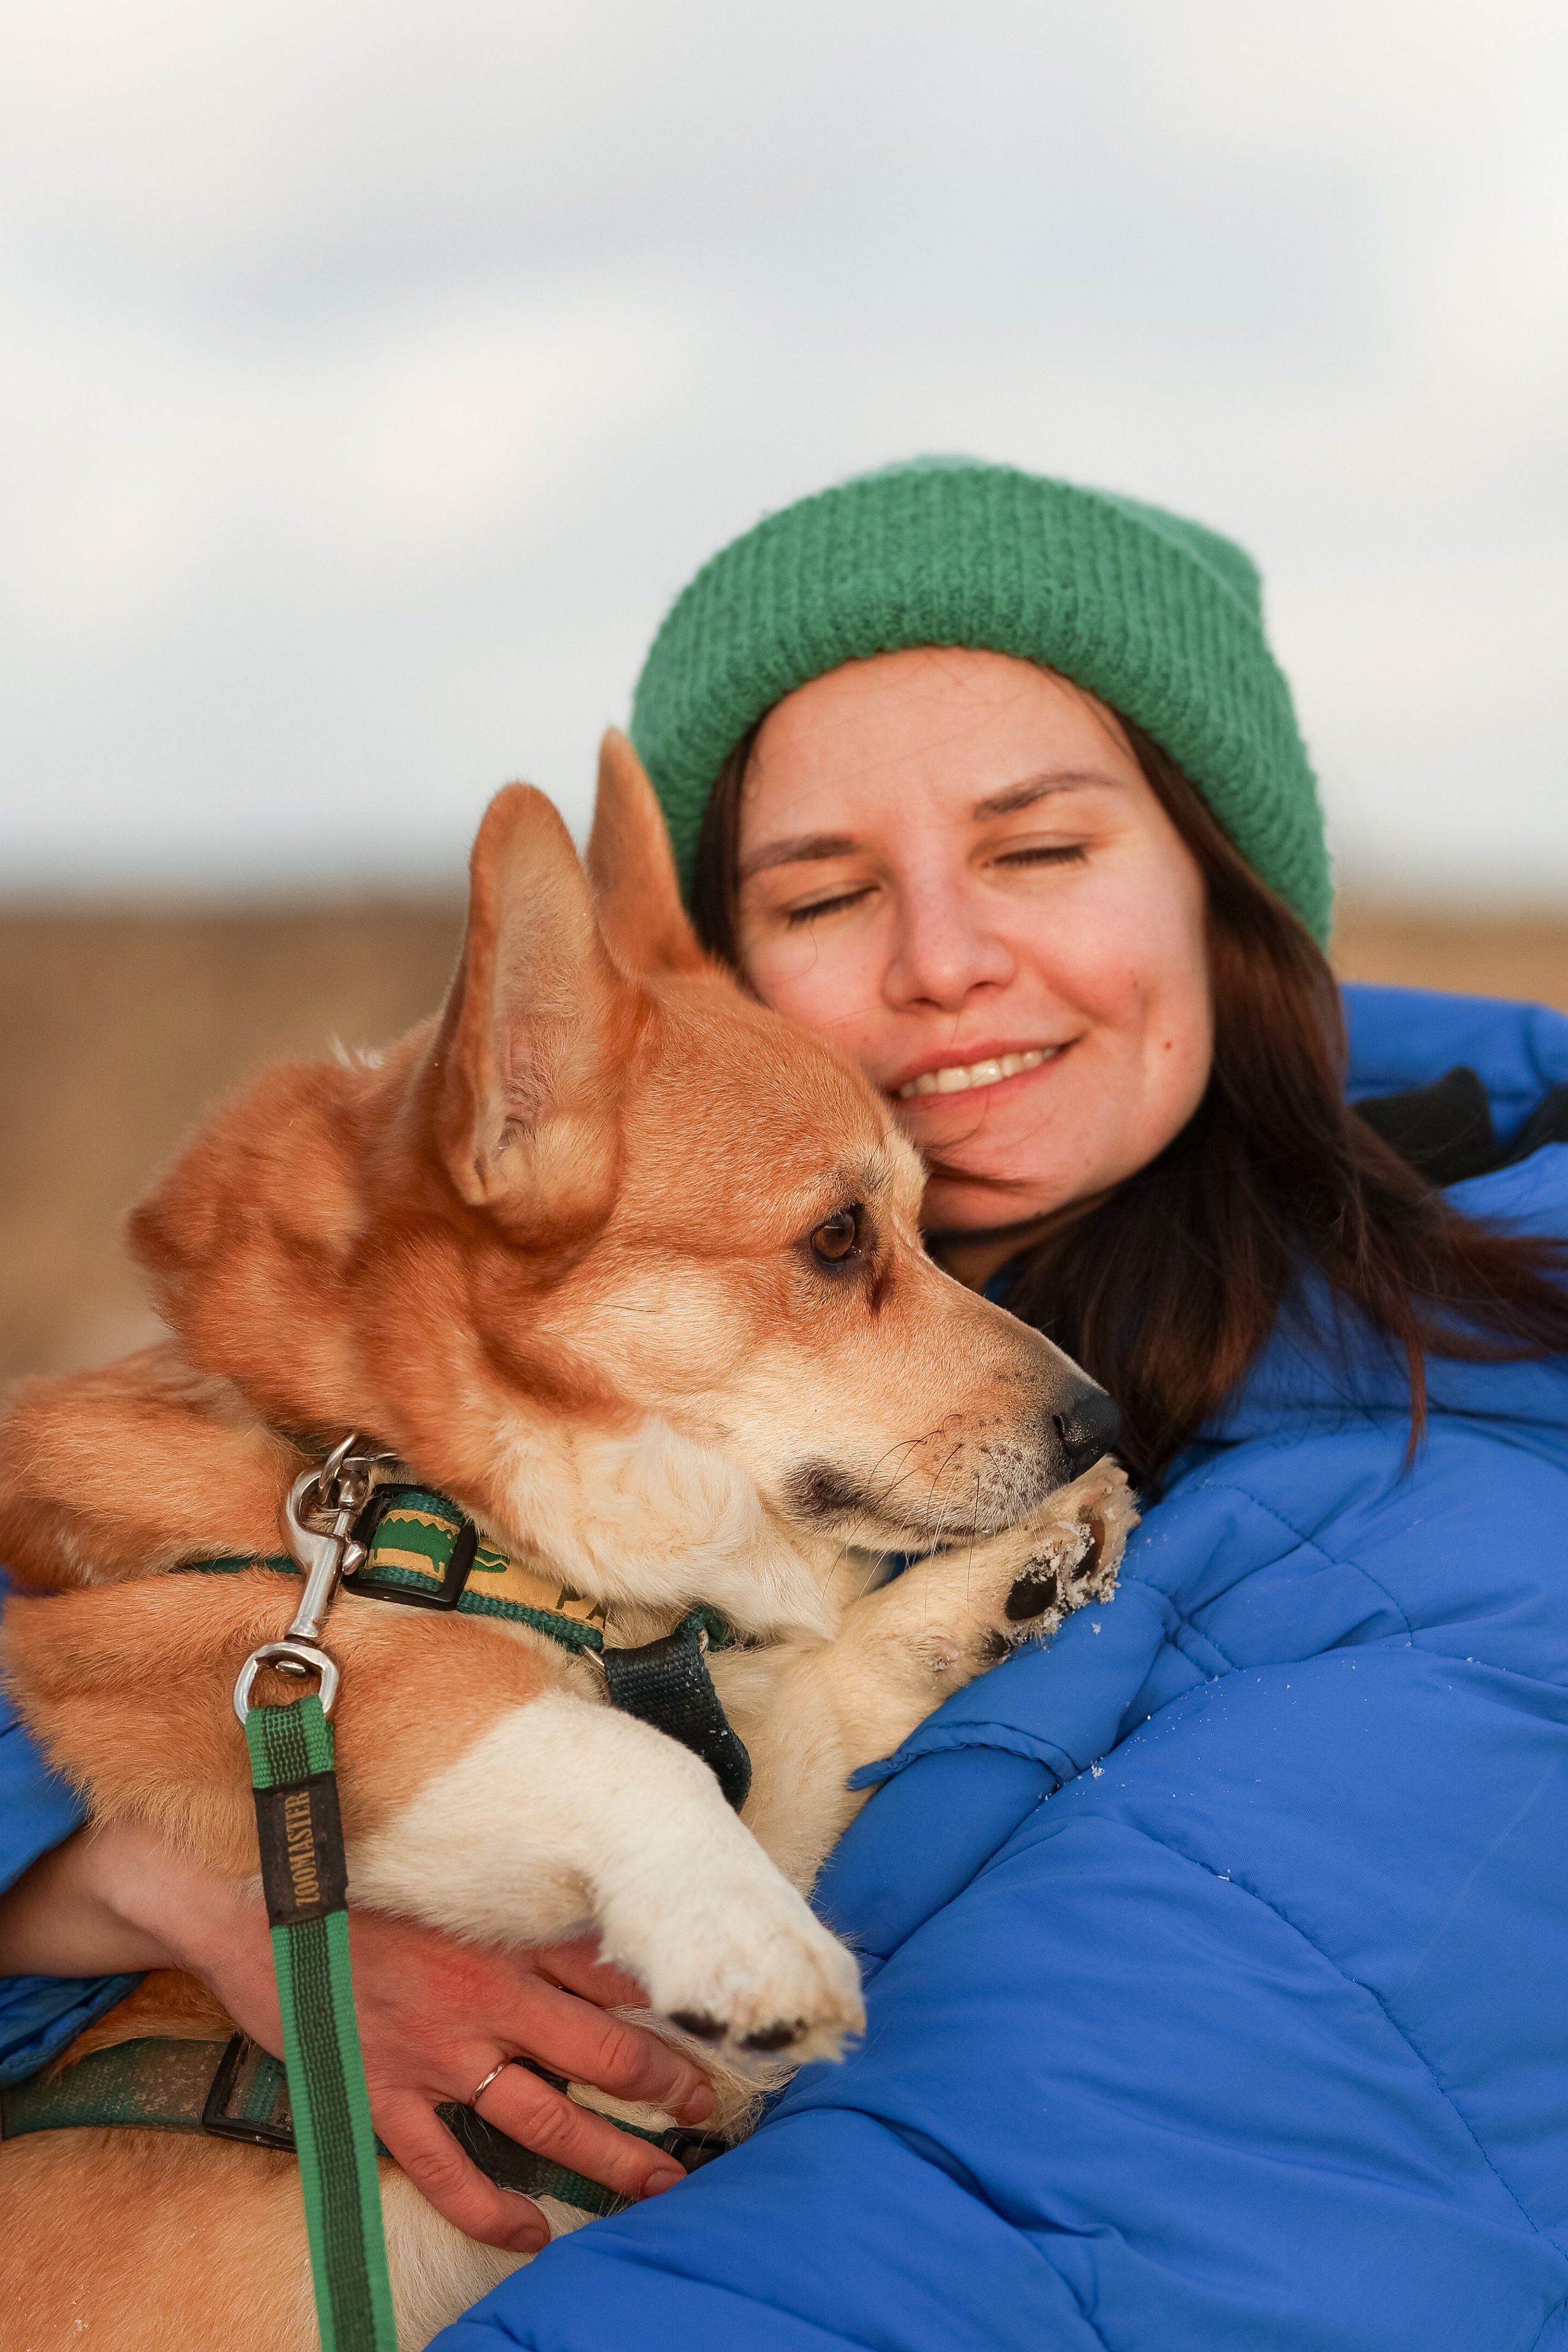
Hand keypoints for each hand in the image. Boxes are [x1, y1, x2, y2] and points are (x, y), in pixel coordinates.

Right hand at [0, 1821, 713, 2252]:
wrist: (256, 1907)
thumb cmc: (359, 1885)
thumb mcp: (455, 1881)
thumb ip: (525, 1904)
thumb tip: (602, 1913)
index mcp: (506, 1938)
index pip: (615, 1975)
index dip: (674, 2002)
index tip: (721, 2022)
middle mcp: (484, 1999)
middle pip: (602, 2053)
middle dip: (668, 2085)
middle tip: (713, 2110)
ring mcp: (435, 2056)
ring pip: (544, 2120)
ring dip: (608, 2157)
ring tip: (659, 2183)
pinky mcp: (382, 2098)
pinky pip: (445, 2172)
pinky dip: (491, 2209)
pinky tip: (530, 2232)